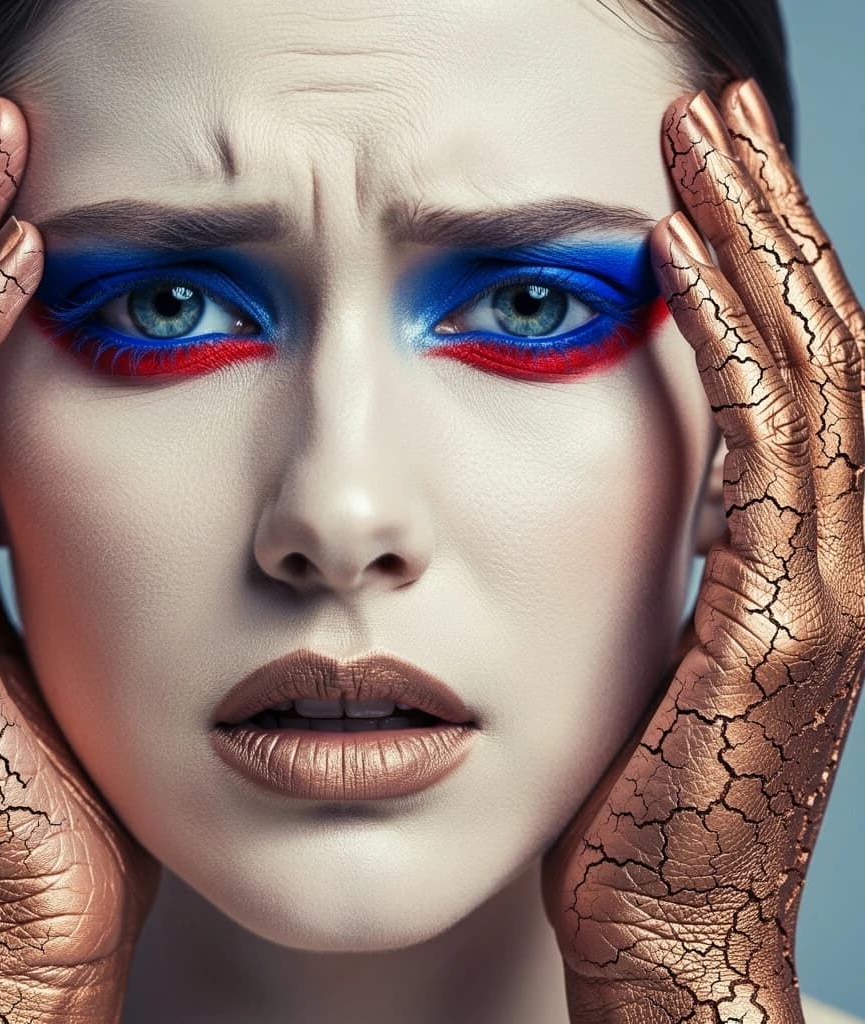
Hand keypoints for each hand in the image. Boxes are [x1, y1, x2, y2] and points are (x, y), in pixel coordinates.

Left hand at [542, 78, 864, 1023]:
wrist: (668, 928)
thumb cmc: (645, 804)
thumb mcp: (659, 657)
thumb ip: (674, 568)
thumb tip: (648, 496)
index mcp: (799, 552)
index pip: (793, 370)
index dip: (756, 261)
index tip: (699, 177)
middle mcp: (835, 550)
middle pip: (815, 340)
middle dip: (764, 213)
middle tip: (709, 110)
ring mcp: (824, 581)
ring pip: (806, 368)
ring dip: (753, 242)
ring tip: (700, 138)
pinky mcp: (782, 619)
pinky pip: (758, 448)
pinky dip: (725, 343)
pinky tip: (672, 261)